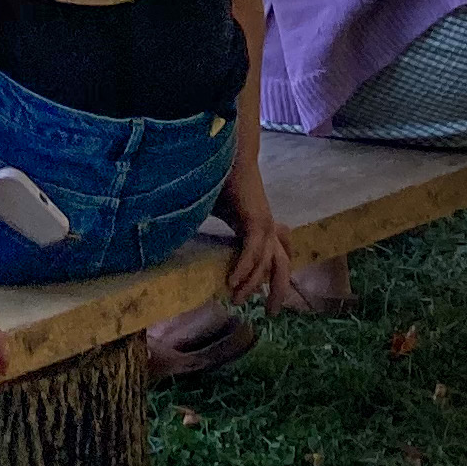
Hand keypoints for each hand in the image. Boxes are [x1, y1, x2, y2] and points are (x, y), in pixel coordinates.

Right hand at [217, 162, 298, 307]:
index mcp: (260, 226)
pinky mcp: (257, 220)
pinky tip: (233, 282)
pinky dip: (244, 268)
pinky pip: (254, 252)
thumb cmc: (218, 177)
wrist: (227, 153)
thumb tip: (183, 234)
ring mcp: (265, 224)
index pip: (275, 257)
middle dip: (278, 290)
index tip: (261, 296)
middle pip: (283, 266)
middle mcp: (268, 228)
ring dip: (253, 285)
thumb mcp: (215, 208)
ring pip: (269, 264)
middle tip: (270, 312)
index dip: (271, 277)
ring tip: (238, 300)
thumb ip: (211, 224)